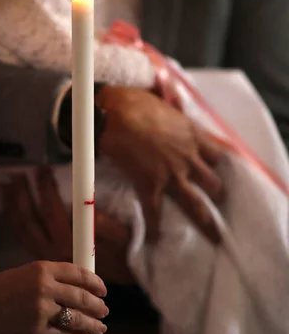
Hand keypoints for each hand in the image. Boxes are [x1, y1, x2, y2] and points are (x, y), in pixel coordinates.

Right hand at [0, 260, 107, 333]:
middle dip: (97, 305)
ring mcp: (41, 312)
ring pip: (77, 319)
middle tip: (105, 309)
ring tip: (101, 328)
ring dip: (93, 324)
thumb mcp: (24, 275)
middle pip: (81, 296)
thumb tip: (78, 290)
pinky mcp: (35, 333)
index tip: (103, 289)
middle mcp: (44, 288)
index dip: (95, 282)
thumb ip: (49, 280)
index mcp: (42, 268)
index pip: (78, 273)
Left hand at [3, 167, 134, 284]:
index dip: (45, 190)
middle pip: (30, 219)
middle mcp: (52, 252)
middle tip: (22, 171)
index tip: (43, 171)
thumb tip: (93, 212)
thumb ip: (109, 228)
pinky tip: (10, 205)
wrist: (112, 289)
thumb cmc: (122, 259)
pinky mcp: (42, 257)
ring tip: (9, 183)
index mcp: (70, 246)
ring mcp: (44, 256)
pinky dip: (13, 220)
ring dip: (14, 205)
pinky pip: (22, 237)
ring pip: (22, 228)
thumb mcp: (123, 241)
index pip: (52, 213)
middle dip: (24, 193)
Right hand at [95, 86, 223, 243]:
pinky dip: (155, 228)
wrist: (113, 116)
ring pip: (196, 203)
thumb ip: (171, 106)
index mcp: (192, 135)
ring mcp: (171, 175)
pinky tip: (155, 240)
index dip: (217, 163)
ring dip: (204, 220)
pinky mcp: (150, 186)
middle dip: (218, 194)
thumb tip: (169, 93)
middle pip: (213, 182)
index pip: (216, 154)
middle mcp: (188, 158)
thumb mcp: (162, 101)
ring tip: (212, 236)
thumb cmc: (134, 102)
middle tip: (219, 202)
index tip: (217, 169)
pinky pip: (155, 212)